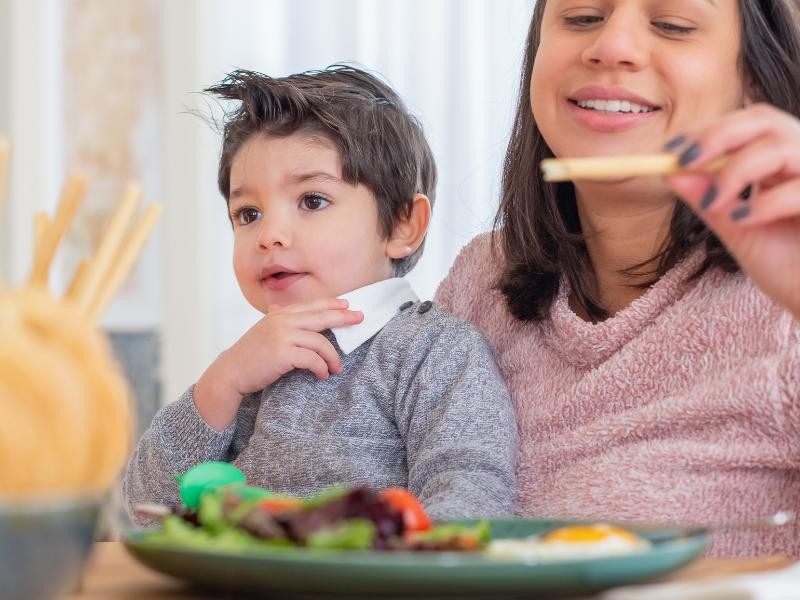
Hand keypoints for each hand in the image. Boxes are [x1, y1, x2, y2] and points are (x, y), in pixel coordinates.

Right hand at [194, 297, 362, 429]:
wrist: (230, 373)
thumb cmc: (249, 355)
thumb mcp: (263, 332)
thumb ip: (276, 320)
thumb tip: (280, 309)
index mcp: (279, 315)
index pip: (311, 306)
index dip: (331, 304)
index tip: (347, 305)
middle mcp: (282, 321)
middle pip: (321, 317)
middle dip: (343, 318)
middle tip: (360, 319)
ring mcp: (282, 336)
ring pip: (320, 342)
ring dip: (332, 357)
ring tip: (336, 368)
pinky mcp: (283, 353)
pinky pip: (312, 359)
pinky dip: (321, 368)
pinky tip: (322, 374)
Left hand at [667, 103, 799, 321]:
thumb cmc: (790, 269)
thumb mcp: (739, 232)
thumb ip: (710, 202)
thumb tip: (672, 173)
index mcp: (784, 163)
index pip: (747, 125)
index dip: (708, 131)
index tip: (671, 150)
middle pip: (764, 120)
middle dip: (717, 136)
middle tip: (683, 161)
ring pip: (779, 145)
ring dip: (735, 171)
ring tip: (714, 204)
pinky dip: (764, 202)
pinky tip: (744, 220)